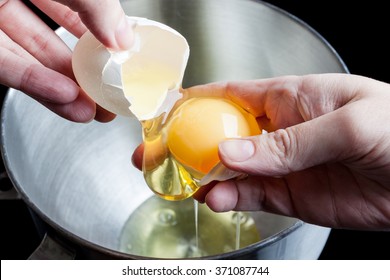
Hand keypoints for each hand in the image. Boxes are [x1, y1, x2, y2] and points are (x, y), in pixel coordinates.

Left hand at [0, 0, 132, 121]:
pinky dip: (33, 83)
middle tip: (103, 99)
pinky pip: (3, 65)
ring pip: (28, 60)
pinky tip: (63, 98)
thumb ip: (98, 6)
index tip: (116, 61)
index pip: (72, 9)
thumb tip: (124, 38)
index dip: (95, 36)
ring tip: (89, 111)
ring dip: (60, 89)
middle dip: (79, 75)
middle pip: (50, 43)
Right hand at [133, 73, 389, 229]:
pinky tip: (215, 198)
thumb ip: (289, 142)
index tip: (165, 112)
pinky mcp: (289, 196)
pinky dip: (229, 198)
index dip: (195, 101)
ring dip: (202, 176)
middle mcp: (278, 131)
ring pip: (230, 170)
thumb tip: (233, 151)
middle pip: (220, 134)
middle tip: (157, 155)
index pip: (230, 95)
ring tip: (181, 183)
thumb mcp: (348, 125)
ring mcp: (281, 165)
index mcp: (289, 98)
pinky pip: (250, 195)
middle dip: (186, 144)